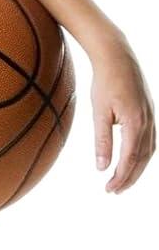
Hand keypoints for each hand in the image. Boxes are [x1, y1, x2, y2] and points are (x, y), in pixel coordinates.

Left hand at [90, 38, 155, 191]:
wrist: (117, 57)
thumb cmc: (104, 82)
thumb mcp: (99, 113)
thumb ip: (102, 141)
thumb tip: (102, 167)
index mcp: (135, 123)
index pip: (130, 159)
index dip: (120, 177)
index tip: (108, 189)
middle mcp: (147, 121)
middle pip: (142, 159)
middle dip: (129, 177)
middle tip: (114, 192)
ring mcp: (151, 116)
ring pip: (149, 151)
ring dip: (137, 168)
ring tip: (122, 181)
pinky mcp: (149, 112)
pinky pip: (151, 140)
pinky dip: (143, 155)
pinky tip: (134, 160)